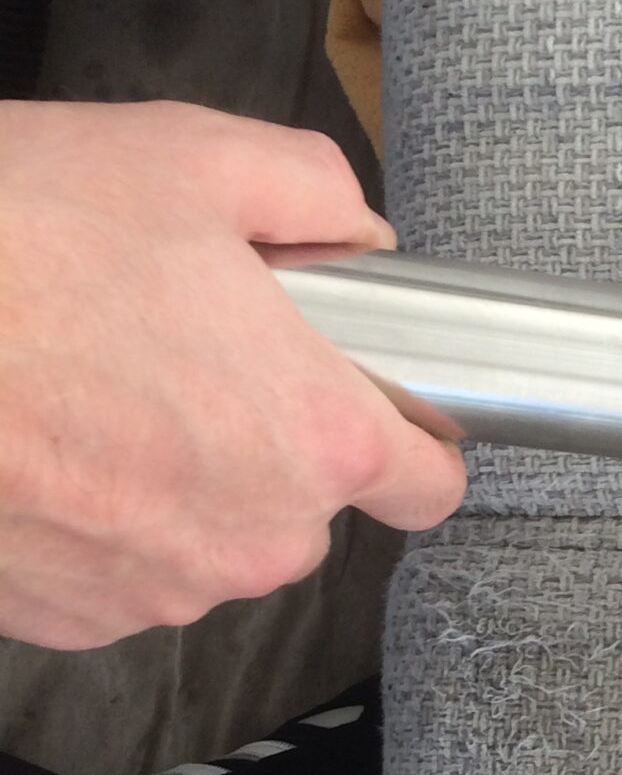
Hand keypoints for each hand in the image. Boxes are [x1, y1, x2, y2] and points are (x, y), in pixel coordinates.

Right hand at [0, 99, 467, 650]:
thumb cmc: (14, 243)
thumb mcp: (191, 158)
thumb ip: (315, 193)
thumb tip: (354, 231)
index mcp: (315, 438)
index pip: (428, 485)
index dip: (409, 436)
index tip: (368, 398)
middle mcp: (253, 539)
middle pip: (304, 506)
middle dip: (260, 434)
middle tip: (177, 345)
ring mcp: (157, 590)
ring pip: (205, 537)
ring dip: (169, 475)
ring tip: (86, 380)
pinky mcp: (70, 617)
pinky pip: (116, 567)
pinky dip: (90, 514)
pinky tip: (40, 437)